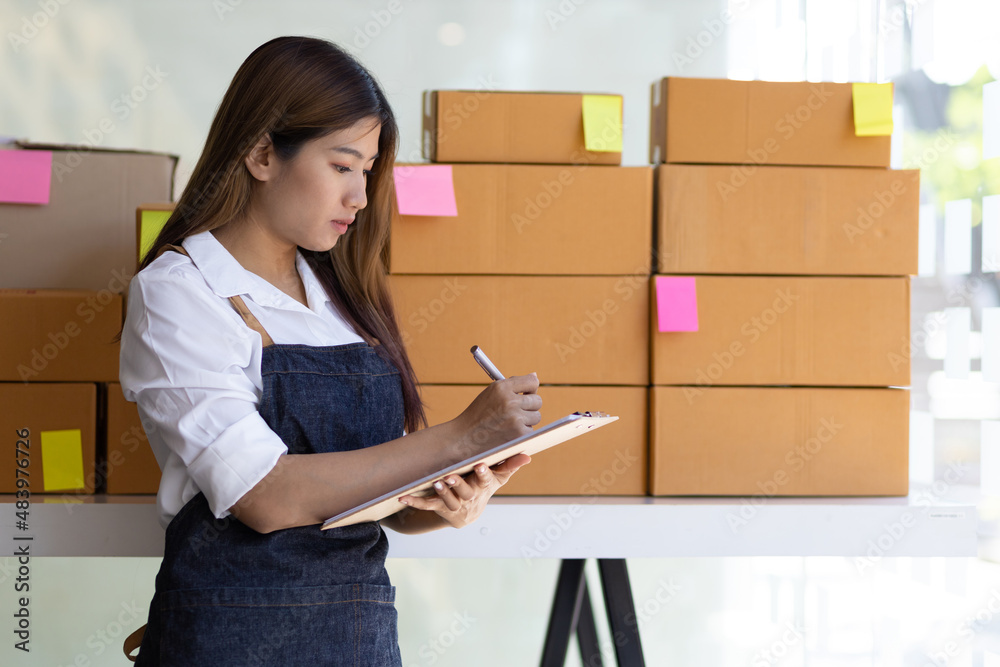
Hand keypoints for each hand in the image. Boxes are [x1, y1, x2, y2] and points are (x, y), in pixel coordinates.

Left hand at [397, 454, 530, 527]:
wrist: (467, 513)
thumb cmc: (484, 487)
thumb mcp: (498, 477)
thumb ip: (511, 465)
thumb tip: (527, 454)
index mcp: (484, 487)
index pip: (486, 480)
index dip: (484, 473)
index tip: (481, 465)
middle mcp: (469, 498)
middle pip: (465, 492)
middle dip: (458, 484)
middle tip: (450, 477)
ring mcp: (453, 504)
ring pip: (447, 499)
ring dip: (441, 492)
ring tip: (436, 483)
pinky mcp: (439, 507)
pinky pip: (426, 505)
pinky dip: (414, 501)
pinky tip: (403, 496)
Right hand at [451, 373, 541, 457]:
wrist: (464, 438)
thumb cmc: (479, 414)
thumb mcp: (491, 393)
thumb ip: (513, 385)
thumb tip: (535, 376)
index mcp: (502, 387)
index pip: (532, 381)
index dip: (531, 388)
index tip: (527, 393)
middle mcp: (509, 401)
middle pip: (537, 400)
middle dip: (530, 405)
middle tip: (518, 410)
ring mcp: (515, 418)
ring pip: (536, 416)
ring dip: (527, 420)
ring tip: (510, 422)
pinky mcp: (518, 434)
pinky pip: (531, 430)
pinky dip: (523, 432)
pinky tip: (509, 432)